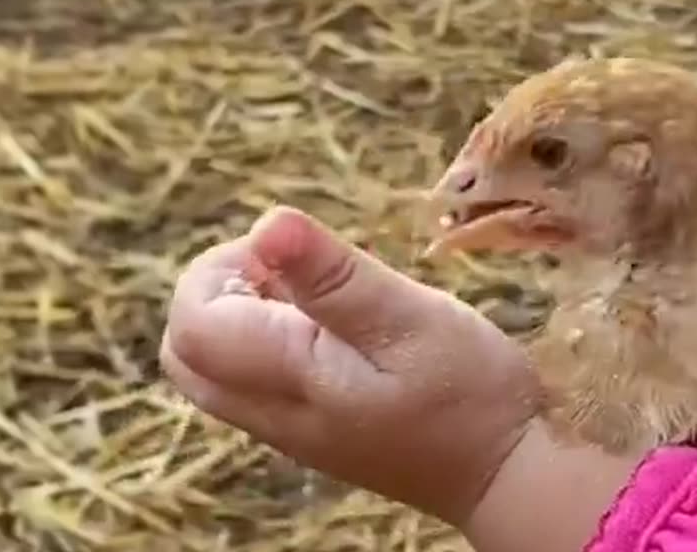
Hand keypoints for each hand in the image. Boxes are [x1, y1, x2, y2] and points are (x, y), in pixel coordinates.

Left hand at [159, 206, 540, 525]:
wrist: (508, 474)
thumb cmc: (469, 391)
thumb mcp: (410, 317)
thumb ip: (334, 275)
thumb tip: (267, 223)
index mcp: (288, 379)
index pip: (191, 323)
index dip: (220, 268)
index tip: (290, 251)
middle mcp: (273, 415)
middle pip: (188, 352)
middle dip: (219, 291)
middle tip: (292, 268)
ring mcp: (292, 432)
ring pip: (217, 371)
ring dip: (244, 317)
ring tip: (317, 295)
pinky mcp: (317, 436)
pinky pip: (255, 385)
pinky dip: (269, 344)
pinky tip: (335, 330)